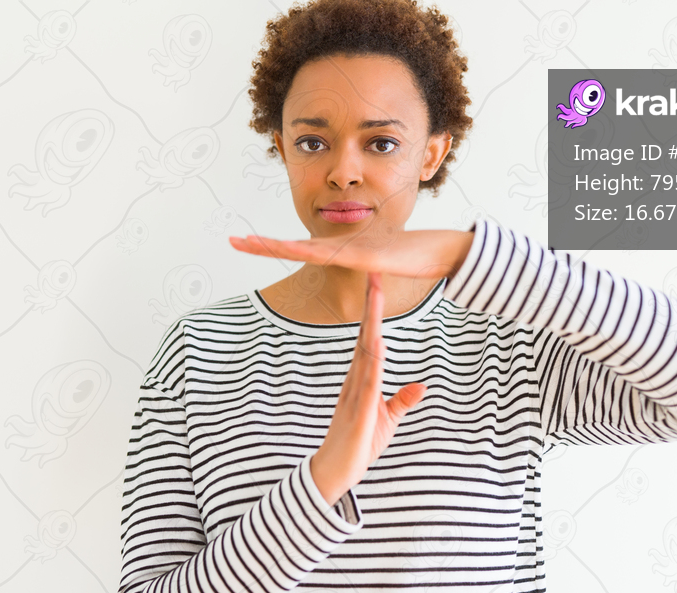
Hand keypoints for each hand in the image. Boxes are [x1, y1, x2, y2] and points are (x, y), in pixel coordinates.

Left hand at [228, 228, 472, 280]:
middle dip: (263, 245)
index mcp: (342, 250)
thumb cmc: (415, 255)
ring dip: (278, 247)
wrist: (444, 250)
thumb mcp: (381, 263)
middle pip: (295, 246)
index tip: (246, 244)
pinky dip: (314, 252)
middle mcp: (342, 247)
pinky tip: (296, 250)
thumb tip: (355, 267)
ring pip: (308, 249)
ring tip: (250, 244)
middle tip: (232, 242)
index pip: (300, 248)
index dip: (273, 246)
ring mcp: (353, 250)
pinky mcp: (367, 257)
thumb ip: (364, 264)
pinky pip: (336, 257)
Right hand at [309, 271, 427, 505]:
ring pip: (366, 353)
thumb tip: (422, 385)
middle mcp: (356, 380)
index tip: (378, 286)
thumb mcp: (387, 420)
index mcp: (363, 379)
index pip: (370, 339)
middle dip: (371, 307)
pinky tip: (378, 345)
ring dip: (372, 326)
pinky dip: (374, 364)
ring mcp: (355, 395)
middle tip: (374, 275)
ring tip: (376, 298)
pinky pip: (368, 384)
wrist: (334, 473)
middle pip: (366, 337)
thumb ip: (402, 401)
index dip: (375, 313)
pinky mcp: (359, 414)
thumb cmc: (358, 446)